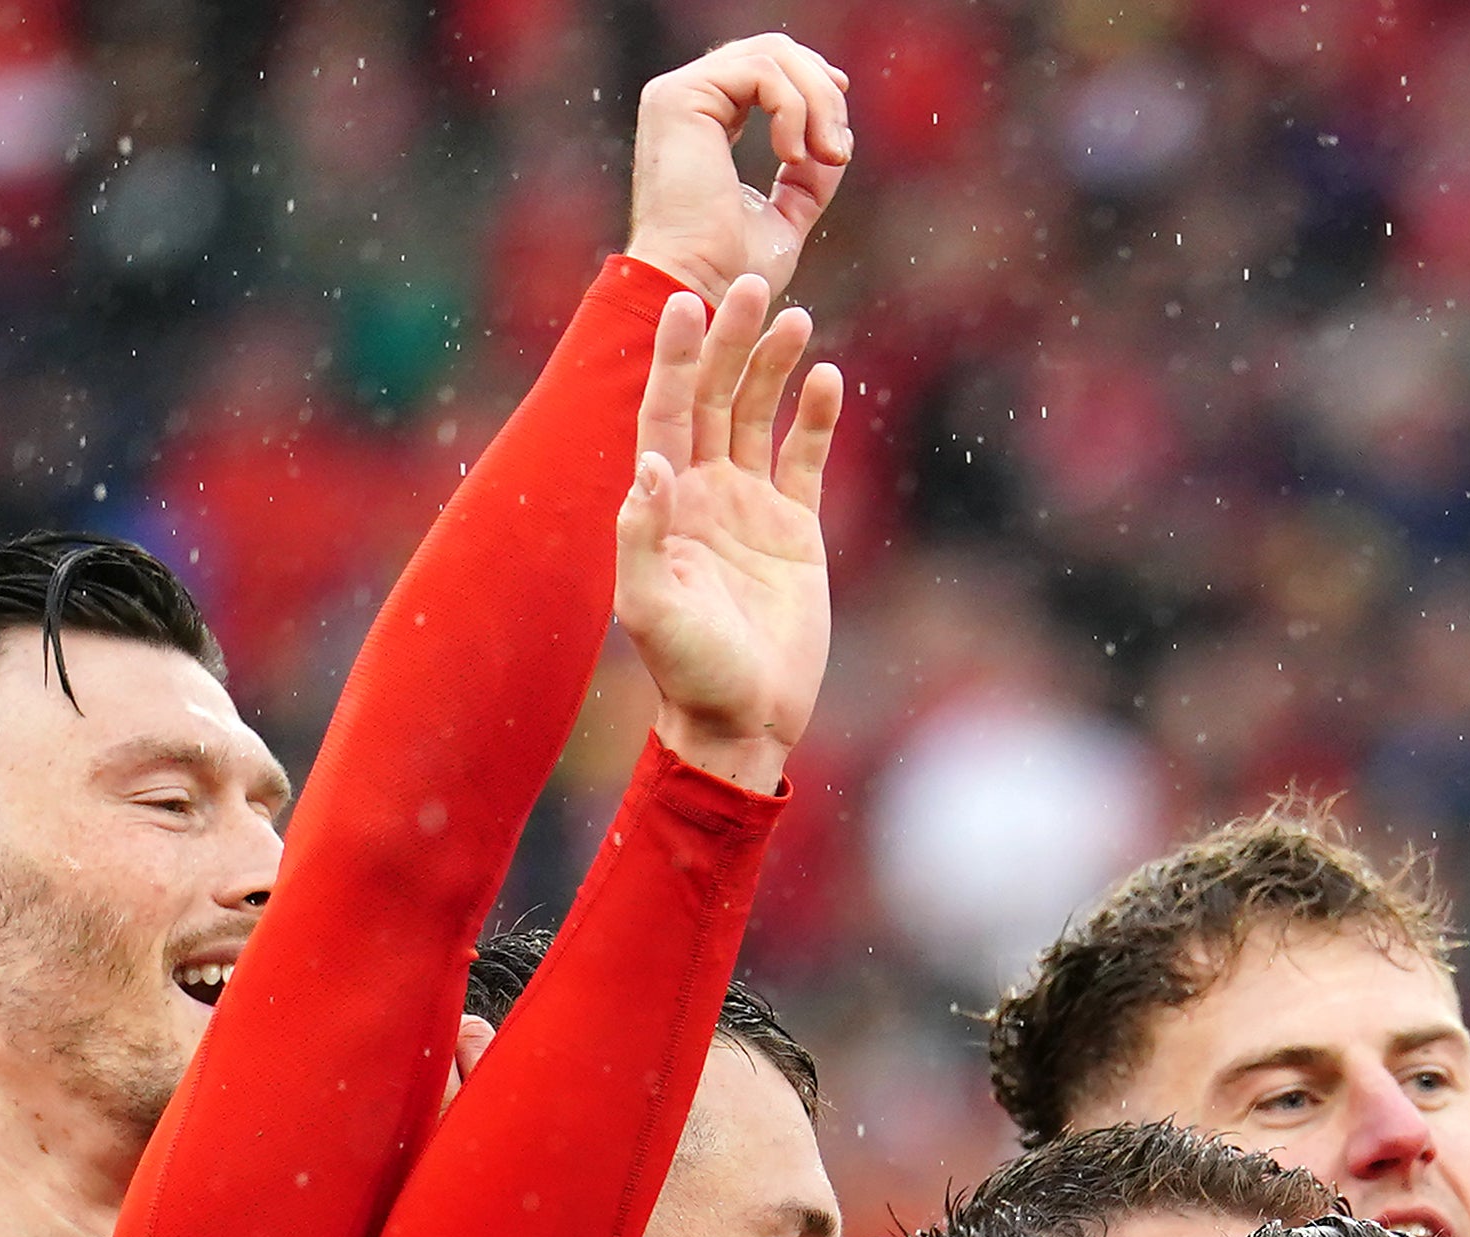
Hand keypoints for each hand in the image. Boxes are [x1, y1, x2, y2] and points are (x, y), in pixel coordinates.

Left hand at [620, 273, 839, 792]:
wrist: (745, 719)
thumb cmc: (690, 671)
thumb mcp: (651, 611)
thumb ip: (641, 539)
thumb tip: (651, 466)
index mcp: (663, 502)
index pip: (667, 411)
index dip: (676, 358)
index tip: (687, 302)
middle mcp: (702, 491)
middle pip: (714, 396)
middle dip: (730, 341)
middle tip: (752, 284)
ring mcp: (749, 505)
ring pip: (759, 414)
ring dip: (772, 365)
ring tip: (795, 318)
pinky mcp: (795, 528)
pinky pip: (805, 457)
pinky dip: (815, 417)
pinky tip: (828, 377)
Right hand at [625, 32, 851, 302]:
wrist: (697, 288)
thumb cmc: (731, 271)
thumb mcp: (784, 217)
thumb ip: (806, 180)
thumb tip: (839, 144)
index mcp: (704, 120)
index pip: (766, 71)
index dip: (813, 85)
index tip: (839, 133)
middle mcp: (687, 99)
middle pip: (774, 52)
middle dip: (823, 94)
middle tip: (837, 152)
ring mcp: (679, 93)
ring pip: (773, 55)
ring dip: (817, 104)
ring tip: (826, 156)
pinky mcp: (679, 96)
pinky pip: (761, 73)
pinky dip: (794, 110)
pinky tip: (792, 156)